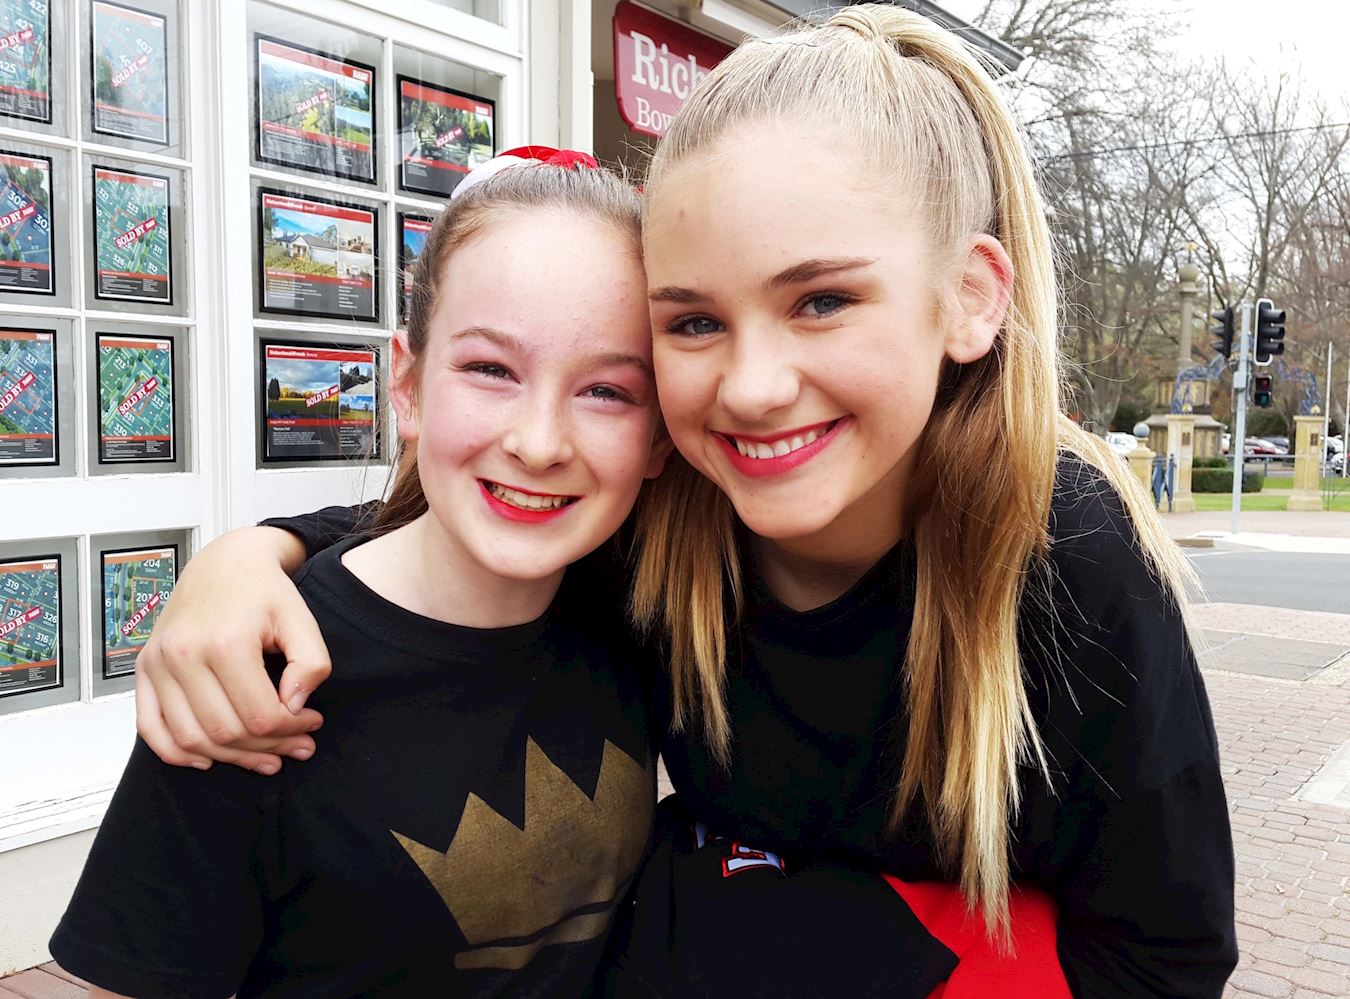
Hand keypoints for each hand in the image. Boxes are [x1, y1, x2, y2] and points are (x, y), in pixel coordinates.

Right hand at [136, 527, 329, 772]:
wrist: (225, 564)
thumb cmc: (264, 591)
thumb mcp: (302, 619)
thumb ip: (311, 663)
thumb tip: (293, 706)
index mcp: (225, 641)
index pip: (260, 715)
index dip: (292, 729)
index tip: (312, 723)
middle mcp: (183, 654)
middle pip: (225, 732)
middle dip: (268, 748)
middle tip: (297, 744)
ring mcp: (157, 663)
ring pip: (191, 739)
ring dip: (232, 758)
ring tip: (267, 756)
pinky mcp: (144, 669)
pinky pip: (150, 729)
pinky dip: (177, 753)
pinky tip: (211, 759)